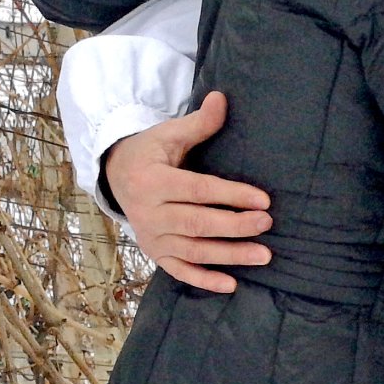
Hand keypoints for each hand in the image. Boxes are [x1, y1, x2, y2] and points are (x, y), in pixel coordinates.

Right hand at [101, 89, 269, 292]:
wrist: (115, 175)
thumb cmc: (150, 152)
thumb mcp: (169, 134)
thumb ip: (198, 123)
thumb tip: (222, 98)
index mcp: (153, 181)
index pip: (199, 190)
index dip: (232, 195)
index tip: (264, 200)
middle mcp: (149, 212)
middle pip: (197, 223)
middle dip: (234, 226)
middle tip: (267, 225)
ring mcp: (151, 236)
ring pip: (193, 250)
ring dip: (229, 256)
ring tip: (263, 255)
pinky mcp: (154, 252)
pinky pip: (179, 270)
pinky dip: (203, 280)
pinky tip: (232, 285)